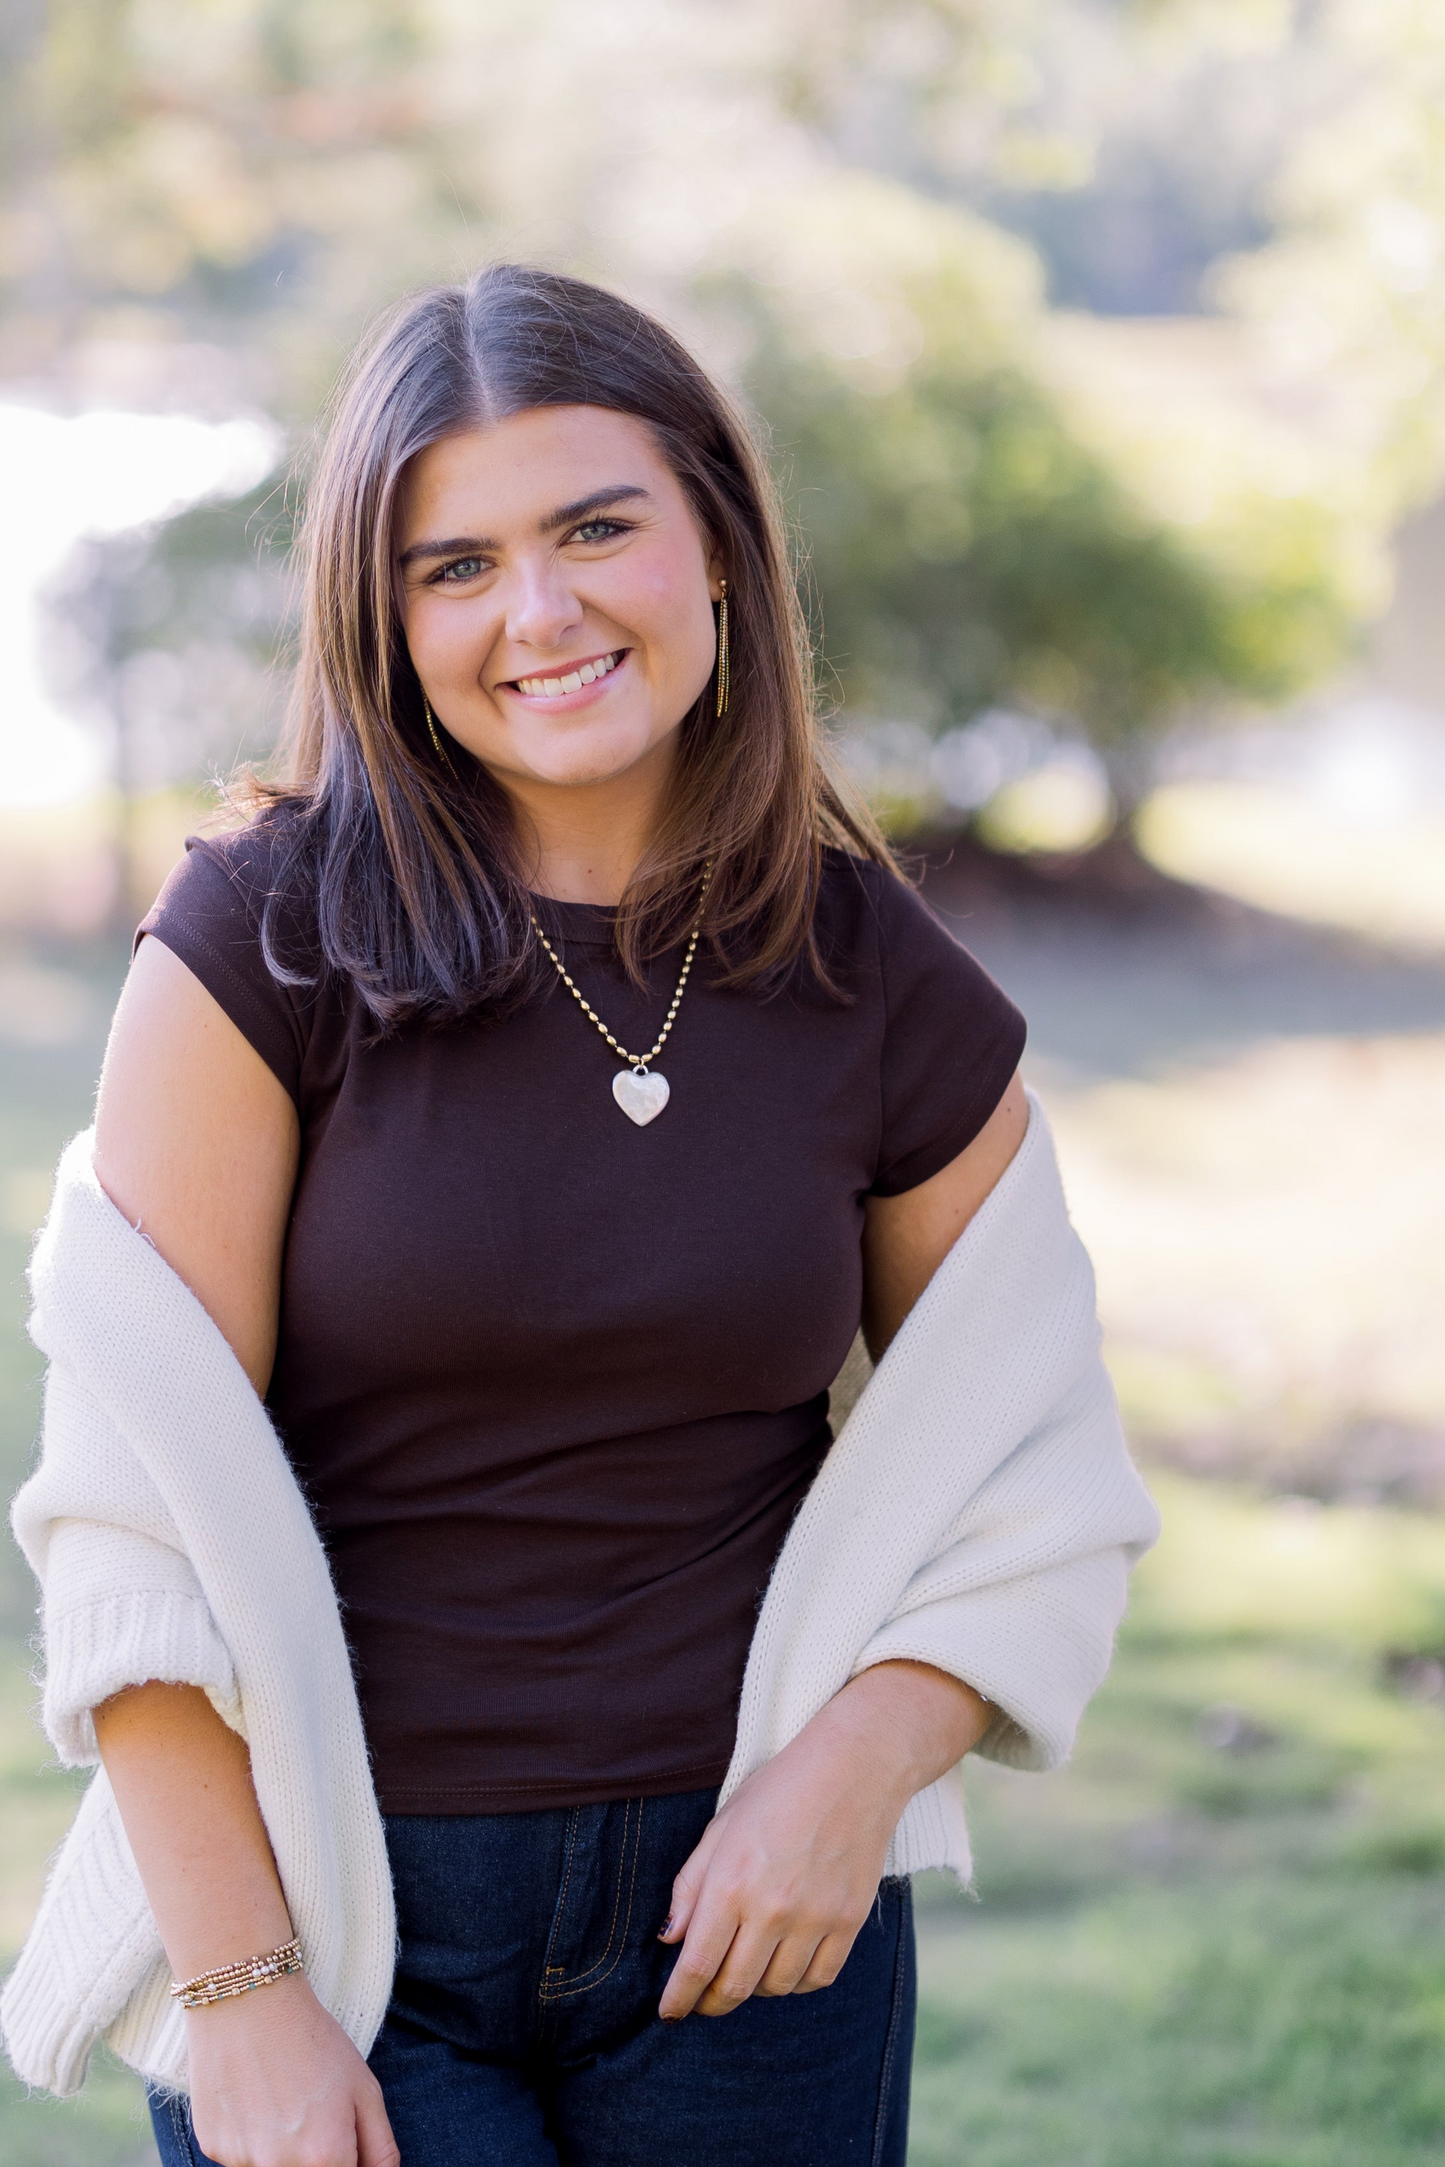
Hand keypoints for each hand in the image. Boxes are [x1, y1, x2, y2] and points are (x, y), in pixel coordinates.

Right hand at [185, 1972, 397, 2166]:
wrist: (248, 2001)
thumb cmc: (313, 2041)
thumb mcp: (364, 2088)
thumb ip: (379, 2147)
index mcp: (325, 2156)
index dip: (346, 2158)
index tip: (339, 2132)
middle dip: (316, 2156)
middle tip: (310, 2112)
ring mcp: (241, 2162)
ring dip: (282, 2150)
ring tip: (281, 2099)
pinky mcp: (212, 2149)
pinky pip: (242, 2158)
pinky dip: (252, 2138)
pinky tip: (254, 2097)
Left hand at [657, 1660, 988, 2019]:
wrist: (854, 1768)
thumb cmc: (778, 1791)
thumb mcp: (721, 1826)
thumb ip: (691, 1885)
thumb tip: (670, 1939)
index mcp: (731, 1882)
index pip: (696, 1965)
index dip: (678, 1999)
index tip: (669, 2012)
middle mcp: (772, 1908)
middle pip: (734, 1987)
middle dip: (710, 2002)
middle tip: (703, 1999)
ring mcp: (815, 1918)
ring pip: (775, 1988)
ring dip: (753, 1988)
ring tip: (746, 1967)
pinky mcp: (849, 1922)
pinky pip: (817, 1979)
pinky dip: (795, 1982)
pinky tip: (785, 1963)